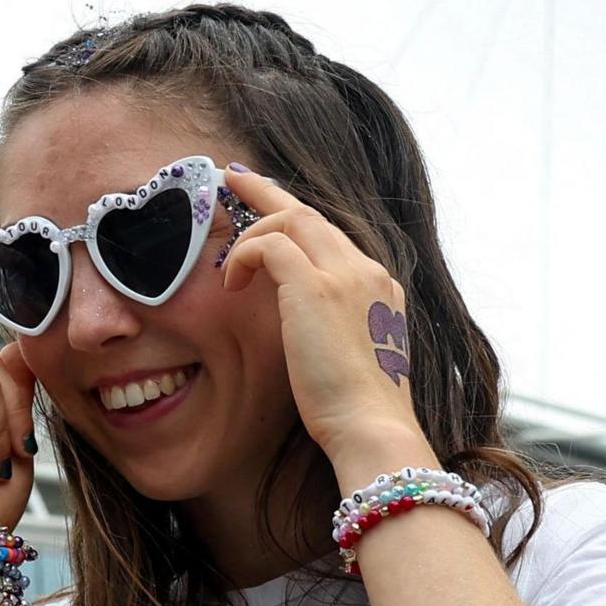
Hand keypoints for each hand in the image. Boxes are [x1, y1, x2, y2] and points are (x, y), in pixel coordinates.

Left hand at [216, 168, 428, 474]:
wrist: (372, 427)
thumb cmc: (359, 409)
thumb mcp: (357, 358)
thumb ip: (340, 331)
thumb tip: (311, 330)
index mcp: (380, 288)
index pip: (332, 237)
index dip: (296, 218)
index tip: (268, 203)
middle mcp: (368, 272)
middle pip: (312, 214)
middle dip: (268, 192)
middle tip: (233, 178)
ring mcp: (345, 275)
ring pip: (291, 218)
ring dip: (251, 230)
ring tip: (225, 259)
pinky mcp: (315, 287)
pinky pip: (269, 245)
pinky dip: (244, 255)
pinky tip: (231, 283)